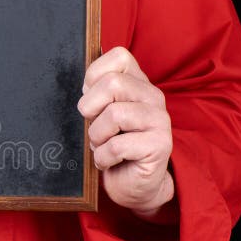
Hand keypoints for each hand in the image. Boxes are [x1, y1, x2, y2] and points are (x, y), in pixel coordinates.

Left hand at [77, 47, 174, 219]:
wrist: (134, 184)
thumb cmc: (112, 146)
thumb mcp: (99, 114)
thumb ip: (95, 93)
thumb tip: (80, 82)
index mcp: (138, 83)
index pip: (119, 56)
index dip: (94, 77)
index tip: (92, 101)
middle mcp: (153, 97)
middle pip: (113, 83)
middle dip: (91, 109)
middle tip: (95, 127)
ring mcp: (160, 120)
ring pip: (114, 115)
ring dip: (96, 137)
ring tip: (102, 146)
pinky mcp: (160, 145)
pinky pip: (117, 146)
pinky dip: (103, 158)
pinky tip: (110, 161)